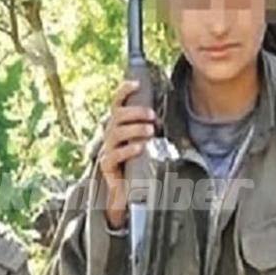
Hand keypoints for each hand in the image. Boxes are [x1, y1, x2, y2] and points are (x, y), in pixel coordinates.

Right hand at [98, 80, 155, 229]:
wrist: (125, 190)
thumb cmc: (137, 161)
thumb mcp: (144, 141)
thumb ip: (150, 126)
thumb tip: (168, 112)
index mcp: (118, 124)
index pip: (117, 103)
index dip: (124, 91)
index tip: (136, 84)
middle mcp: (110, 134)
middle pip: (117, 116)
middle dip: (135, 112)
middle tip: (152, 115)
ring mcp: (107, 149)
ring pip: (116, 133)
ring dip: (134, 129)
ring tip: (150, 130)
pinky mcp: (107, 165)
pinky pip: (114, 154)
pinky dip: (128, 149)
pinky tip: (139, 147)